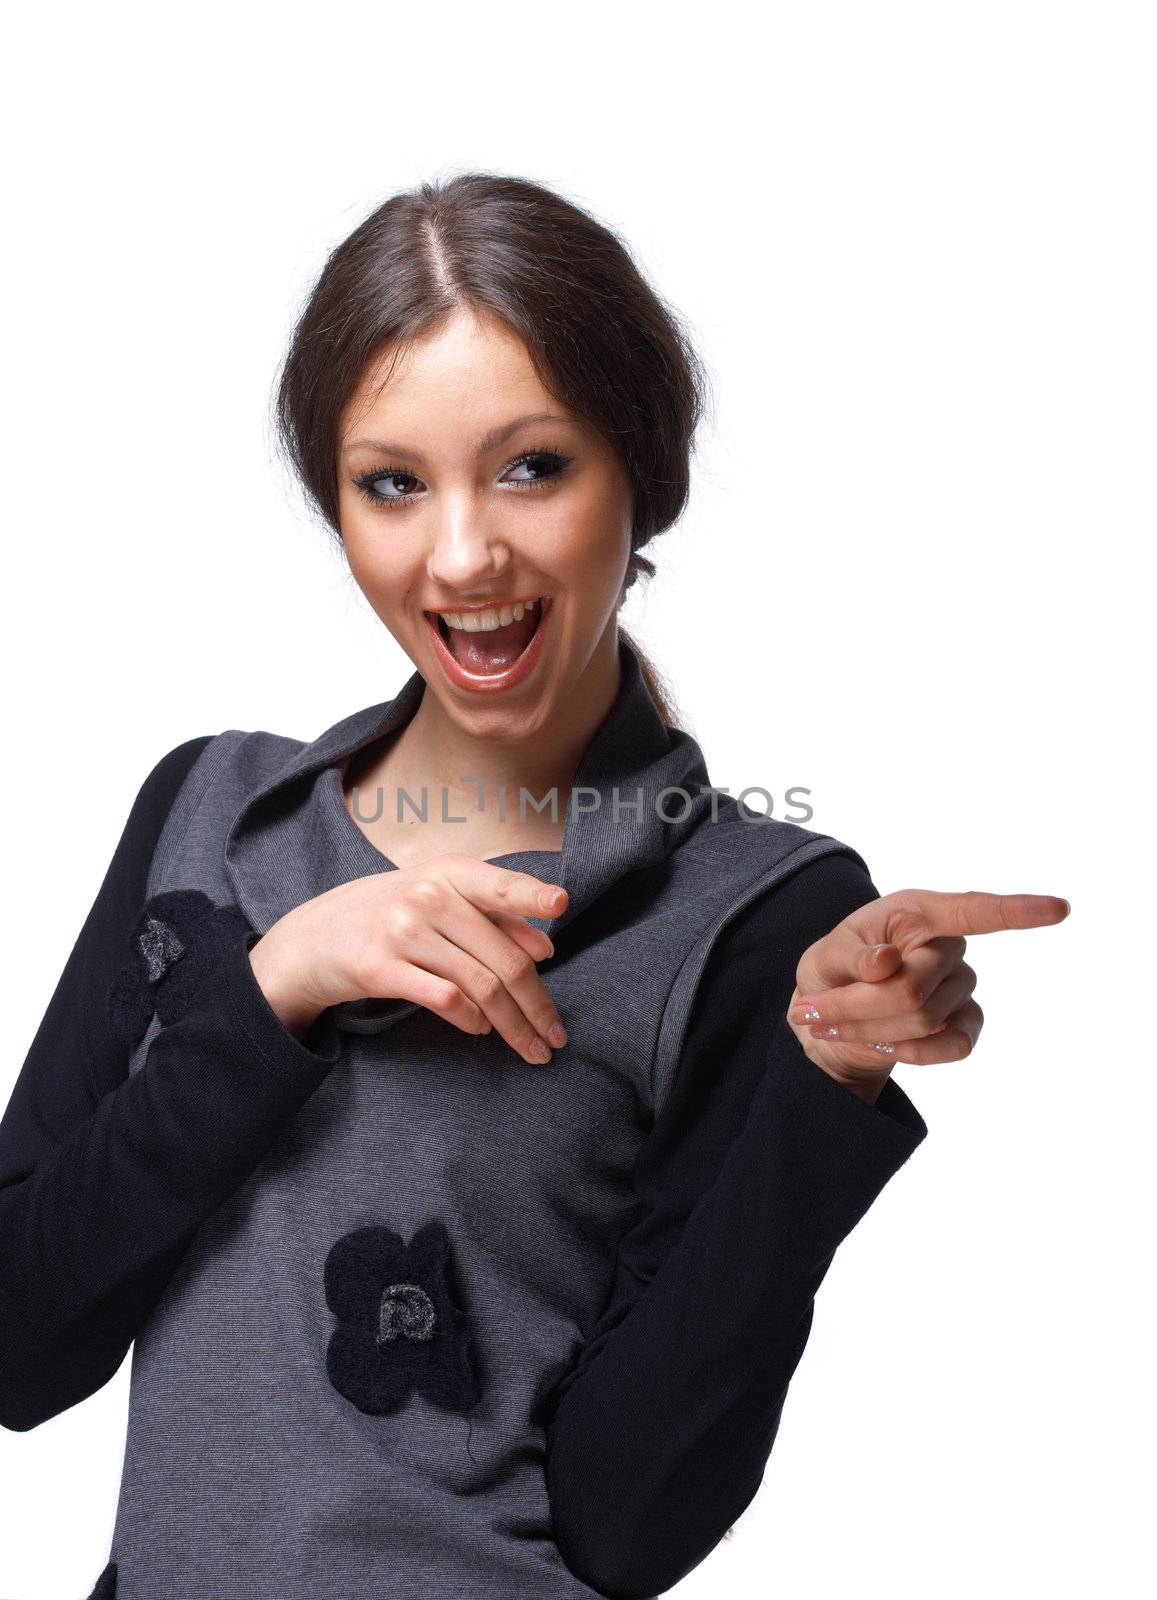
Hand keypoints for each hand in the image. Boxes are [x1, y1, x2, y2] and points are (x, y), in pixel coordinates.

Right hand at [247, 854, 568, 1064]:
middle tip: (557, 1036)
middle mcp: (427, 896)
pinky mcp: (380, 967)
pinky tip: (480, 1030)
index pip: (500, 885)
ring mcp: (402, 930)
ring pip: (481, 985)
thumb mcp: (436, 899)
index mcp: (448, 872)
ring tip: (529, 1047)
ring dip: (513, 1025)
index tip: (562, 904)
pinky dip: (470, 1019)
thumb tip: (545, 948)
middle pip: (503, 958)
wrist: (310, 939)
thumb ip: (491, 916)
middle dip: (537, 1005)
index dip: (531, 894)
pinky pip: (444, 999)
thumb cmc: (388, 916)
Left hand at [784, 889, 1070, 1099]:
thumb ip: (848, 957)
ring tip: (833, 1024)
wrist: (831, 1023)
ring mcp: (962, 986)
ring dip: (868, 1030)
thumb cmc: (830, 974)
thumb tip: (885, 961)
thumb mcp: (821, 959)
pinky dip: (906, 1052)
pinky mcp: (966, 1025)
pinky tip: (880, 1044)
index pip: (972, 910)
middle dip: (855, 1008)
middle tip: (811, 1013)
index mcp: (916, 913)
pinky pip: (948, 1046)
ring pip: (920, 1020)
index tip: (1058, 909)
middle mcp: (948, 945)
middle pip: (912, 988)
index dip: (1016, 910)